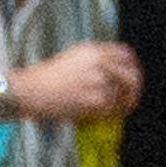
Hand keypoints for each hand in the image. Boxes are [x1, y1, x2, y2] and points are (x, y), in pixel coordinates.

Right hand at [17, 38, 140, 127]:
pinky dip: (110, 114)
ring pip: (124, 94)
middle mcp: (99, 63)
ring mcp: (98, 81)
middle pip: (131, 74)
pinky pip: (112, 108)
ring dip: (124, 104)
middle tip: (131, 99)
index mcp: (93, 50)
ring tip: (119, 110)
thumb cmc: (46, 77)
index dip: (132, 67)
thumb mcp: (72, 57)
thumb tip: (114, 71)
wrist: (31, 90)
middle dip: (135, 88)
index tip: (132, 77)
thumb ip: (94, 59)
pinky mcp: (94, 100)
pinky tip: (104, 116)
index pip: (126, 54)